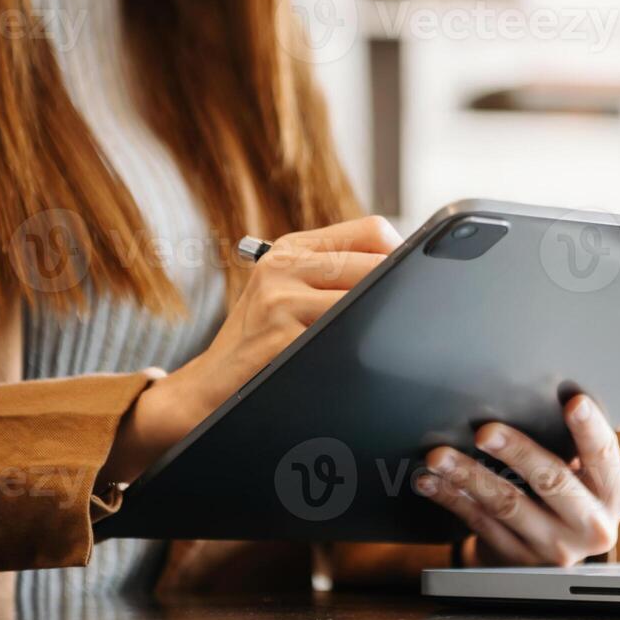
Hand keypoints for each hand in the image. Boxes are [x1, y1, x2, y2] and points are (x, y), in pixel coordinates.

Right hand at [100, 216, 402, 485]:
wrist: (207, 390)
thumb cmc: (259, 347)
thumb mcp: (286, 296)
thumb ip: (334, 277)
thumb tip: (407, 274)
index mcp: (291, 249)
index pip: (371, 230)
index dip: (401, 254)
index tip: (413, 281)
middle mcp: (283, 266)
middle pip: (374, 264)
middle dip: (399, 293)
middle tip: (412, 319)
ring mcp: (280, 299)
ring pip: (364, 299)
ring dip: (381, 324)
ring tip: (384, 344)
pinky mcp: (281, 336)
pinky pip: (343, 335)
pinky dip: (359, 350)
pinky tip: (356, 363)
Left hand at [416, 396, 619, 566]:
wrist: (553, 559)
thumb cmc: (567, 496)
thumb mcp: (584, 478)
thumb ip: (571, 448)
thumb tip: (533, 398)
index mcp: (613, 494)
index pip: (604, 454)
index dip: (589, 427)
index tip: (573, 401)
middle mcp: (591, 526)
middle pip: (552, 481)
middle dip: (517, 452)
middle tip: (485, 431)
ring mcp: (555, 549)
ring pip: (507, 505)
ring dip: (468, 475)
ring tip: (440, 455)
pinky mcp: (519, 562)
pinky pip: (479, 523)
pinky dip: (452, 498)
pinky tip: (431, 481)